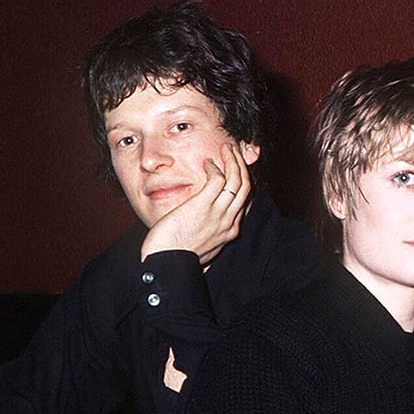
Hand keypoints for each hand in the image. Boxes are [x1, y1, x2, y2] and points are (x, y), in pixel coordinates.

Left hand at [140, 142, 251, 264]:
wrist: (167, 265)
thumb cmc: (175, 257)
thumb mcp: (199, 247)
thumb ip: (206, 235)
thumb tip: (201, 231)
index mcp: (230, 231)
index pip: (245, 201)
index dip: (243, 181)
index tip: (236, 170)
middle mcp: (229, 221)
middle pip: (246, 186)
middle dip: (242, 165)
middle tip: (235, 151)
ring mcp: (219, 213)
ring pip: (237, 180)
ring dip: (233, 160)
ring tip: (227, 147)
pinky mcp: (204, 206)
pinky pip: (218, 180)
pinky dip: (216, 168)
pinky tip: (207, 162)